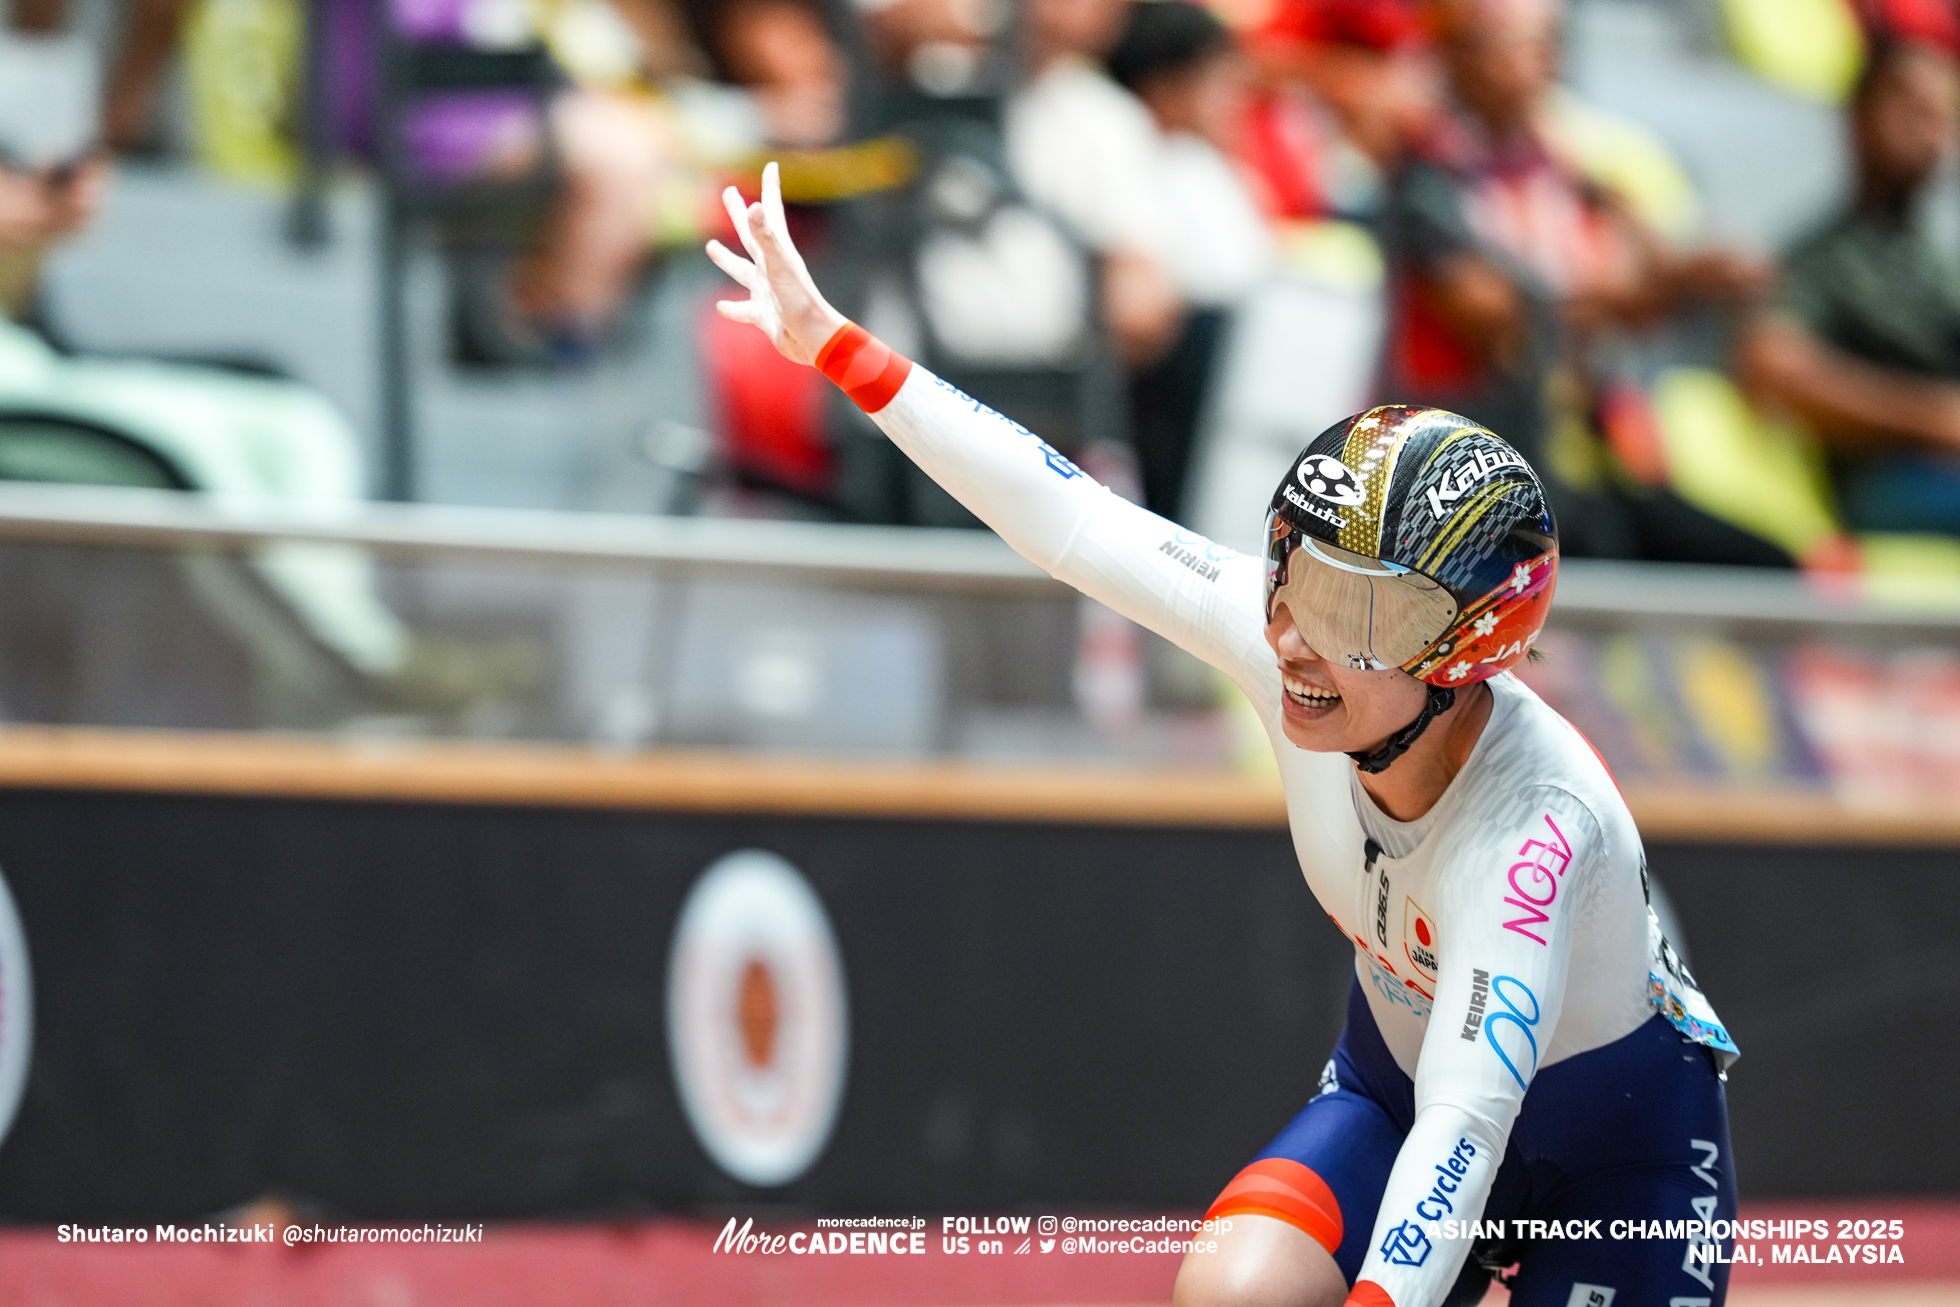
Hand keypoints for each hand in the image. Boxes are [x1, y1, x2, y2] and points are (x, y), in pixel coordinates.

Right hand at [706, 161, 847, 366]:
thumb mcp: (780, 265)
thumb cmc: (800, 302)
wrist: (814, 340)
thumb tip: (753, 207)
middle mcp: (771, 268)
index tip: (772, 165)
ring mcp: (768, 291)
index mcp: (778, 252)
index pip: (771, 213)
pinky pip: (744, 309)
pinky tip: (722, 307)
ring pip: (743, 271)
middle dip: (740, 214)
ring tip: (711, 247)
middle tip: (728, 192)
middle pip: (751, 235)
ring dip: (728, 260)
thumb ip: (765, 237)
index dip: (770, 188)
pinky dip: (733, 308)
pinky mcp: (765, 316)